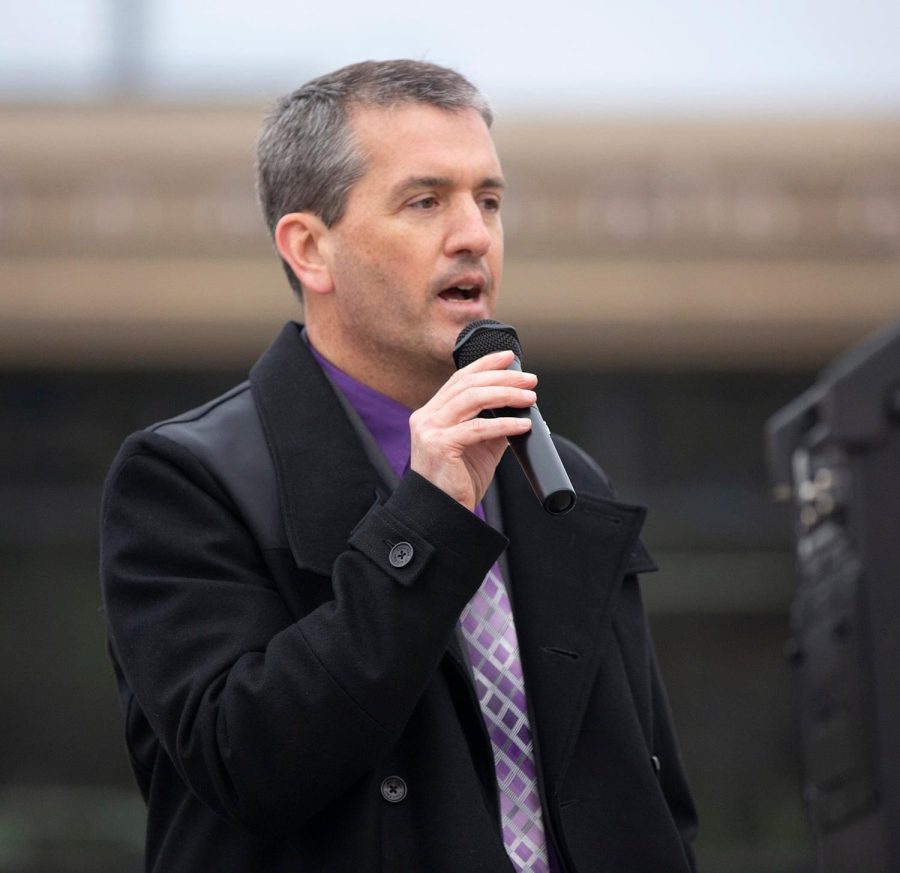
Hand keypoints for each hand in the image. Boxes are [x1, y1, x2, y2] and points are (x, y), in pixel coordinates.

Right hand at [408, 350, 536, 510]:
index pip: (459, 379)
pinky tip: (523, 424)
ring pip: (472, 399)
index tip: (508, 357)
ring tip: (530, 398)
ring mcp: (430, 430)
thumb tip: (518, 406)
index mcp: (432, 413)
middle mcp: (426, 417)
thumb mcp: (480, 447)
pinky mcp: (440, 445)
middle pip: (468, 384)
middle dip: (502, 377)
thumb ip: (493, 424)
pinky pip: (478, 428)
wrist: (444, 512)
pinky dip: (505, 424)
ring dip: (506, 394)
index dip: (484, 364)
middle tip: (529, 380)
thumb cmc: (459, 481)